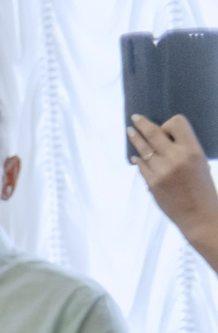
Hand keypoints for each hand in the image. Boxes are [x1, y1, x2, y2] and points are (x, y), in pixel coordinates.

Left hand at [132, 114, 217, 245]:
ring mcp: (160, 171)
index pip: (176, 123)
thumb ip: (183, 149)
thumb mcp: (200, 162)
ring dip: (135, 139)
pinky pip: (141, 166)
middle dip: (142, 123)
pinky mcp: (151, 183)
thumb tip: (163, 138)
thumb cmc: (202, 187)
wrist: (198, 214)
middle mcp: (175, 158)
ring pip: (143, 149)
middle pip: (153, 132)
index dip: (169, 123)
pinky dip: (138, 160)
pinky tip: (136, 157)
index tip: (164, 126)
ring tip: (130, 132)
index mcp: (192, 150)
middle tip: (134, 118)